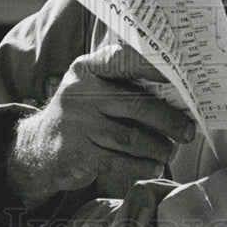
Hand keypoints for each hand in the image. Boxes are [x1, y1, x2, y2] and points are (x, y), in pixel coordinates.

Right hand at [6, 44, 195, 206]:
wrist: (38, 147)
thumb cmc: (82, 114)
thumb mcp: (93, 88)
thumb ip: (123, 85)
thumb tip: (177, 94)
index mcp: (88, 68)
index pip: (123, 60)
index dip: (152, 66)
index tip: (179, 75)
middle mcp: (81, 92)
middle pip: (136, 104)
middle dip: (169, 120)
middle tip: (188, 132)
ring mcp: (77, 123)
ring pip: (131, 137)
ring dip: (158, 147)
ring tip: (170, 152)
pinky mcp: (77, 153)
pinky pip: (119, 161)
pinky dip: (141, 165)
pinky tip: (153, 166)